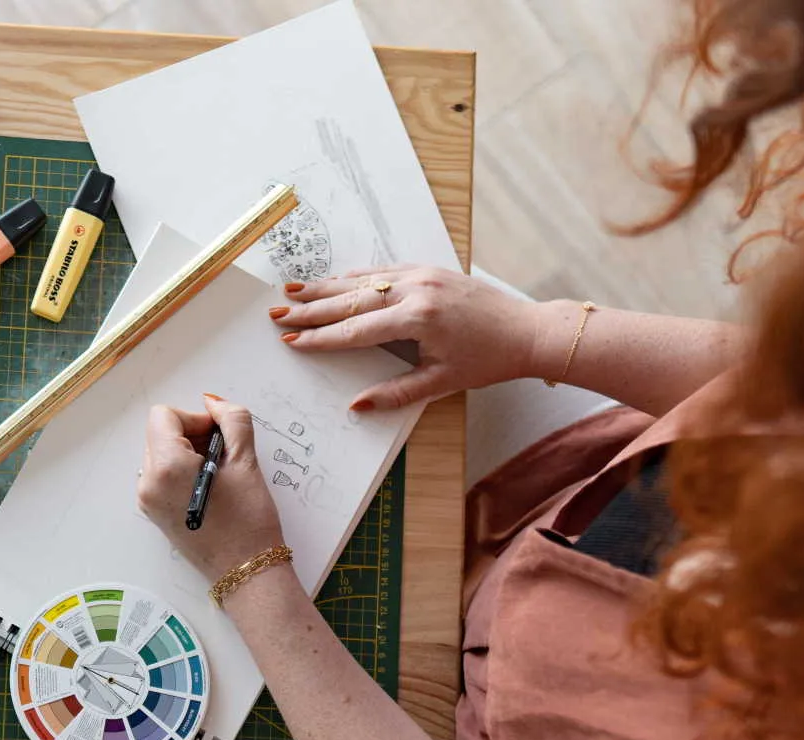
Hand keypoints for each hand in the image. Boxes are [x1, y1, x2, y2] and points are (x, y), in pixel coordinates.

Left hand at [137, 395, 285, 583]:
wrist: (245, 571)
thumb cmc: (248, 521)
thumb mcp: (246, 462)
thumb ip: (232, 420)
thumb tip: (213, 403)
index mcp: (166, 467)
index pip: (164, 416)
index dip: (194, 418)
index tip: (218, 435)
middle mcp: (148, 483)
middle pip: (159, 434)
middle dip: (190, 434)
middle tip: (222, 454)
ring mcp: (147, 500)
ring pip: (160, 454)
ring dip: (187, 452)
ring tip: (218, 473)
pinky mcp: (154, 513)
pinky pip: (161, 476)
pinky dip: (182, 471)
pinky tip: (209, 487)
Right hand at [269, 265, 543, 410]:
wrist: (525, 331)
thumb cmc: (487, 361)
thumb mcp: (440, 383)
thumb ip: (395, 394)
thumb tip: (356, 406)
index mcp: (418, 319)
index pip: (356, 330)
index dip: (321, 338)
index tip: (292, 341)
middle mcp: (416, 290)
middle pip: (351, 300)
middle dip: (312, 308)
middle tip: (278, 313)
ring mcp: (422, 275)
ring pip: (363, 280)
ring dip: (326, 287)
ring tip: (293, 291)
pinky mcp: (429, 269)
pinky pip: (383, 270)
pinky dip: (355, 277)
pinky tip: (333, 280)